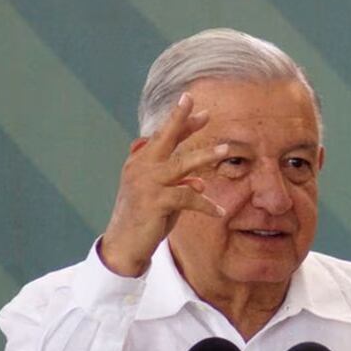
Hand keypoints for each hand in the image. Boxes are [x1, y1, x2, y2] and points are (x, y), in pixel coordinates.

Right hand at [99, 93, 227, 276]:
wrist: (124, 246)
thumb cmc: (144, 220)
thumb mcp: (163, 199)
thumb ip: (180, 185)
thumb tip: (200, 181)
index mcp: (139, 162)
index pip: (162, 137)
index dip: (180, 123)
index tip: (199, 111)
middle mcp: (140, 168)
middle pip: (164, 138)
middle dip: (181, 119)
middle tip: (198, 104)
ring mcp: (147, 183)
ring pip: (181, 164)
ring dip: (205, 155)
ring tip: (225, 148)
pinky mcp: (155, 202)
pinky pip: (187, 197)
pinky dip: (205, 204)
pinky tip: (219, 211)